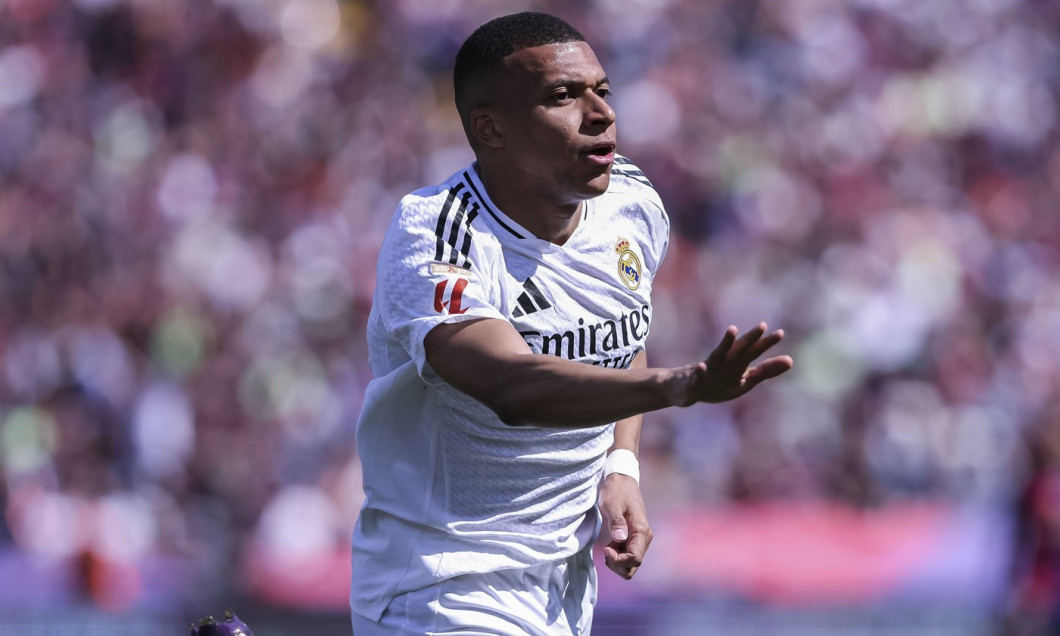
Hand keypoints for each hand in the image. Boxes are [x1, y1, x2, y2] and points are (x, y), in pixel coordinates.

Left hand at [598, 473, 651, 579]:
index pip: (634, 559)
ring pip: (631, 564)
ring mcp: (641, 539)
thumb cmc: (616, 491)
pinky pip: (628, 557)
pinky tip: (611, 544)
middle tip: (606, 549)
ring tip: (608, 546)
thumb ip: (616, 522)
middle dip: (617, 564)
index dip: (619, 560)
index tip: (606, 548)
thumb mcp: (611, 505)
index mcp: (641, 531)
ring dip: (617, 561)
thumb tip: (620, 538)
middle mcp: (645, 538)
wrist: (622, 480)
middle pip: (634, 566)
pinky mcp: (636, 539)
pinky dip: (618, 556)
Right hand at [669, 322, 792, 405]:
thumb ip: (766, 370)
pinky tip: (702, 366)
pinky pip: (696, 377)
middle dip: (750, 339)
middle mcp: (723, 363)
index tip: (780, 333)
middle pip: (739, 350)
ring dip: (725, 344)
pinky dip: (699, 372)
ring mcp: (707, 371)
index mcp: (736, 364)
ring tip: (732, 330)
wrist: (681, 389)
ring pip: (717, 356)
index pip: (753, 352)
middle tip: (762, 325)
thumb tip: (791, 361)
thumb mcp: (744, 379)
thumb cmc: (717, 382)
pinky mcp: (692, 383)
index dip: (765, 343)